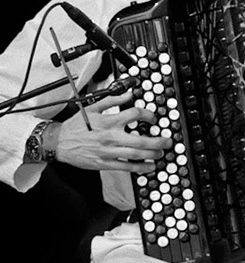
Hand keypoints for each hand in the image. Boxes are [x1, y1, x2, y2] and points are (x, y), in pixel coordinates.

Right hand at [45, 90, 170, 174]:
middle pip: (140, 140)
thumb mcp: (92, 108)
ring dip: (152, 154)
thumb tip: (128, 94)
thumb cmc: (75, 126)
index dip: (148, 115)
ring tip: (161, 152)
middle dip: (158, 141)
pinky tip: (149, 166)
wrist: (57, 142)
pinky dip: (140, 168)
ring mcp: (107, 152)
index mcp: (108, 121)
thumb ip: (111, 100)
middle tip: (167, 141)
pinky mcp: (104, 164)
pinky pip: (125, 167)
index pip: (134, 115)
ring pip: (136, 155)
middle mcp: (110, 137)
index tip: (153, 119)